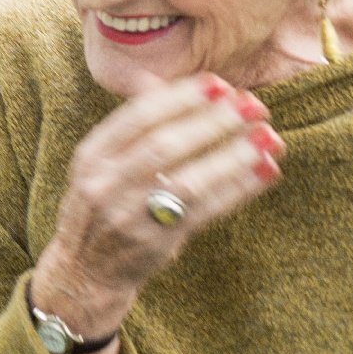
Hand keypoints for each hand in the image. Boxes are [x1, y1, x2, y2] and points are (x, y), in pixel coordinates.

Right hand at [33, 72, 284, 338]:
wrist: (83, 271)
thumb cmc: (101, 206)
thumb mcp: (100, 164)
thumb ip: (130, 128)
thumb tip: (159, 82)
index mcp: (91, 156)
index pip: (138, 117)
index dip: (181, 97)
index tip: (218, 84)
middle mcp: (105, 184)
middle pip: (165, 145)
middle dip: (214, 121)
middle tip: (253, 105)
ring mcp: (129, 216)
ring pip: (189, 180)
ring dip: (233, 156)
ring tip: (269, 137)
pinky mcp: (157, 243)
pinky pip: (206, 211)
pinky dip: (238, 189)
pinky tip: (264, 171)